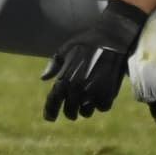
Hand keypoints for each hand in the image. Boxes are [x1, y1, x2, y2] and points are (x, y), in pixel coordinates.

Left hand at [41, 0, 147, 121]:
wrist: (112, 37)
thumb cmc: (87, 41)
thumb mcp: (66, 49)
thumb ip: (54, 65)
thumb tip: (43, 78)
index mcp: (65, 78)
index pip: (53, 101)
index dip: (50, 112)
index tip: (50, 118)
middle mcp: (77, 88)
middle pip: (70, 112)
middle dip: (70, 111)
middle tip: (72, 109)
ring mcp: (93, 92)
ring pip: (86, 112)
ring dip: (86, 108)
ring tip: (88, 100)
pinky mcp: (109, 93)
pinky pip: (102, 108)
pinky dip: (101, 104)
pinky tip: (100, 95)